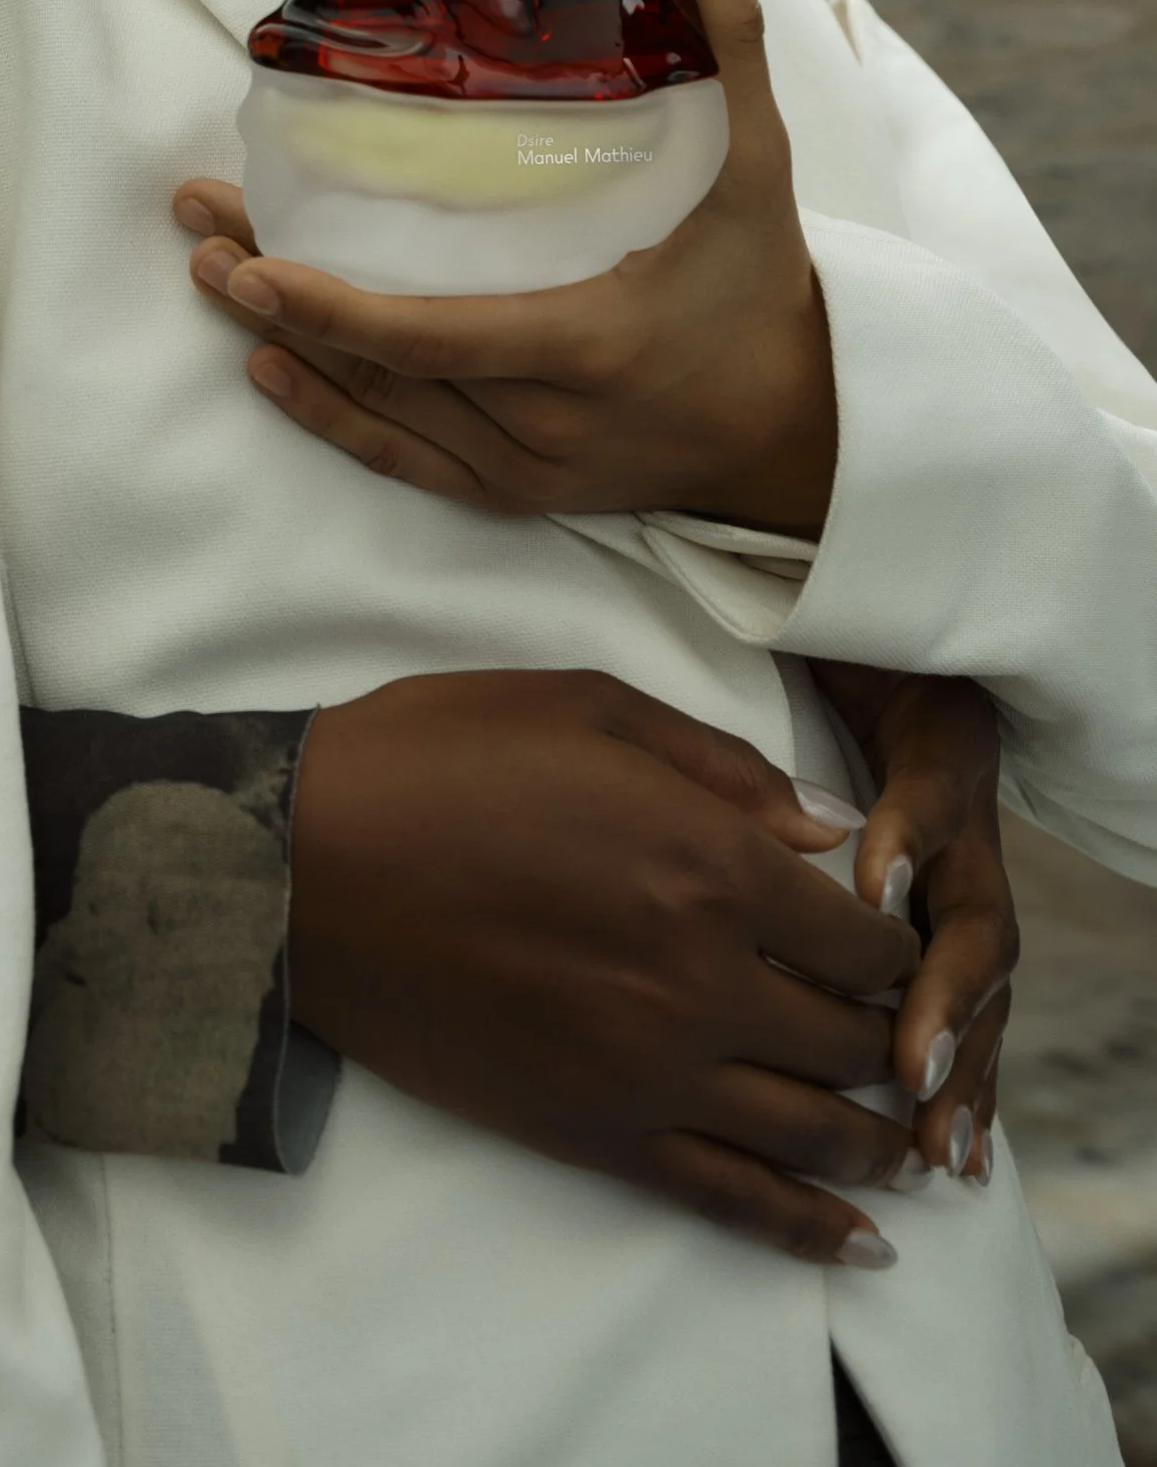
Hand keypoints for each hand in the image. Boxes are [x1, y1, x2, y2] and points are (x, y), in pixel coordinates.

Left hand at [181, 0, 835, 532]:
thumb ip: (730, 46)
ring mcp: (526, 468)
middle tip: (195, 224)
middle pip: (382, 366)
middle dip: (274, 297)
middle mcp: (544, 424)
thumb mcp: (761, 172)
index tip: (252, 261)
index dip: (333, 310)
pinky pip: (407, 463)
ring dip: (286, 346)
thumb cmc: (769, 295)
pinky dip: (334, 421)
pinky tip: (268, 368)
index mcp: (587, 347)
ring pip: (382, 415)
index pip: (433, 341)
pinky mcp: (520, 493)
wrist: (804, 436)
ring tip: (207, 273)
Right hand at [288, 669, 926, 1262]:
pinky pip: (730, 1198)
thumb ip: (717, 763)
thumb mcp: (579, 704)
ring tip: (908, 1145)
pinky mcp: (594, 1134)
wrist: (301, 864)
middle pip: (853, 1036)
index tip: (891, 940)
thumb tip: (824, 828)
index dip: (895, 940)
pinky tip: (863, 1248)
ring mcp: (650, 1068)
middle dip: (894, 1037)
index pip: (863, 933)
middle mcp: (703, 978)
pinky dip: (810, 1231)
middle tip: (901, 1034)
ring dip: (878, 1139)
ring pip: (814, 1128)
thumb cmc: (433, 759)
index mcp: (710, 861)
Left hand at [819, 664, 1013, 1177]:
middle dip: (946, 1002)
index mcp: (940, 753)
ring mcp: (970, 891)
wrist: (904, 660)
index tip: (870, 889)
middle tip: (911, 1068)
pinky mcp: (957, 937)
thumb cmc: (845, 655)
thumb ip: (821, 683)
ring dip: (964, 1066)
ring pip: (986, 990)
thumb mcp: (835, 646)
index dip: (905, 841)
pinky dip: (970, 1085)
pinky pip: (976, 1019)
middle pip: (975, 923)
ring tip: (935, 1144)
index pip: (931, 796)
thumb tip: (813, 796)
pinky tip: (959, 1152)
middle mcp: (965, 835)